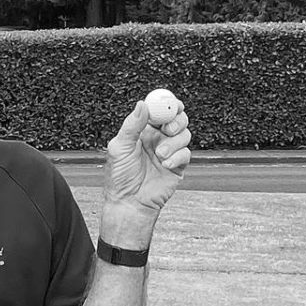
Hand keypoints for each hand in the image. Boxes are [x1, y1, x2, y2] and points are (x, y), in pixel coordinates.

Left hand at [102, 94, 191, 220]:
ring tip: (160, 155)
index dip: (167, 104)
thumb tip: (142, 104)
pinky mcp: (178, 166)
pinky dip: (178, 157)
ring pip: (185, 134)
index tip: (170, 103)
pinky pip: (186, 153)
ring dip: (175, 142)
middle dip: (177, 120)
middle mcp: (158, 138)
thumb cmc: (119, 176)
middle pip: (177, 118)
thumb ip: (132, 125)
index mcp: (143, 130)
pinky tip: (165, 165)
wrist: (129, 202)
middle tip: (168, 128)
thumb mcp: (120, 147)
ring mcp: (170, 151)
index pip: (159, 110)